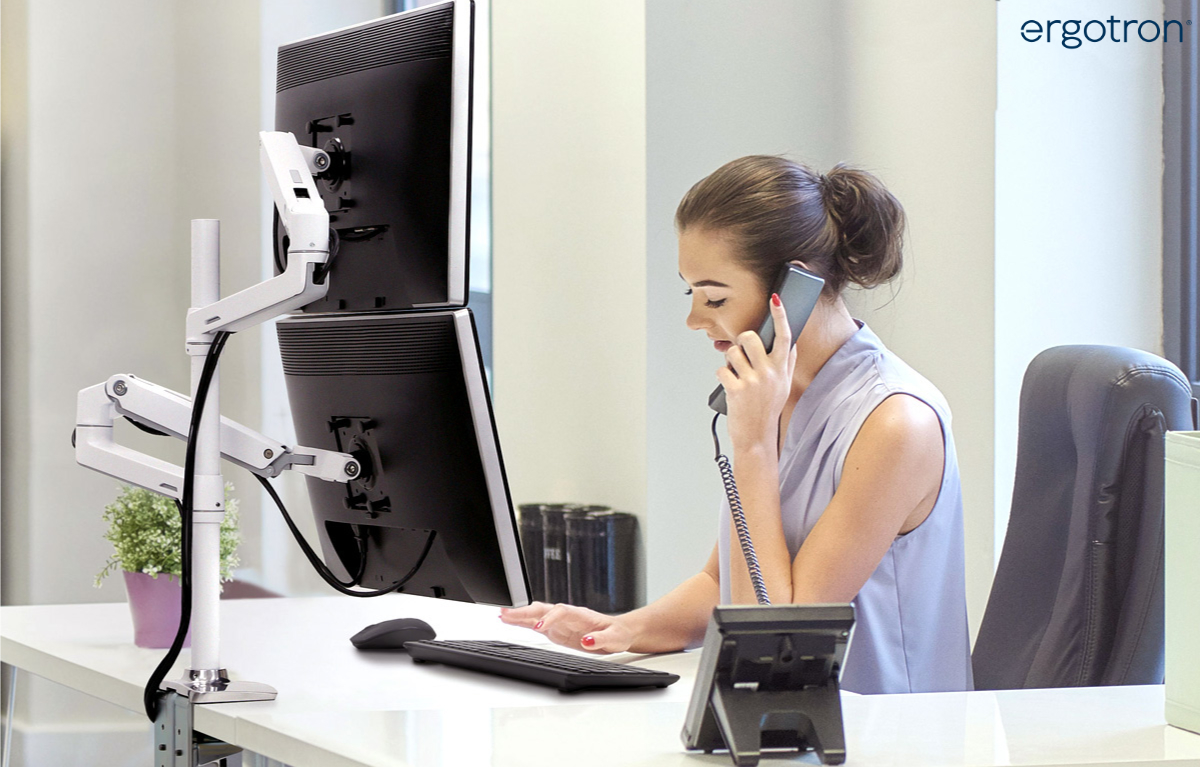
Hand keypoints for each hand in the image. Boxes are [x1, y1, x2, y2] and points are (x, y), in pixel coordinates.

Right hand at [499, 602, 633, 653]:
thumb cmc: (618, 633)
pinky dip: (523, 623)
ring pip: (537, 614)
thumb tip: (587, 641)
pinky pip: (536, 624)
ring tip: (502, 615)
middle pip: (544, 609)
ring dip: (520, 615)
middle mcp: (567, 615)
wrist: (619, 632)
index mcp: (581, 615)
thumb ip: (601, 639)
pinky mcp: (556, 630)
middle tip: (507, 614)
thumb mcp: (615, 638)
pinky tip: (510, 621)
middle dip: (526, 611)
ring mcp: (560, 622)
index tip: (539, 626)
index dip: (550, 618)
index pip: (562, 611)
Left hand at [716, 293, 796, 449]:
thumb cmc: (768, 410)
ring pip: (732, 352)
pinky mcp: (736, 389)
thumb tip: (790, 343)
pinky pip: (722, 369)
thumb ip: (786, 363)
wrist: (757, 437)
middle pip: (749, 337)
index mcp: (782, 369)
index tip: (775, 299)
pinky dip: (722, 376)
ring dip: (730, 361)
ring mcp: (753, 381)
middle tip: (741, 354)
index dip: (780, 315)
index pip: (784, 336)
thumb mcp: (784, 386)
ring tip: (737, 375)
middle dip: (741, 342)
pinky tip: (730, 386)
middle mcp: (770, 373)